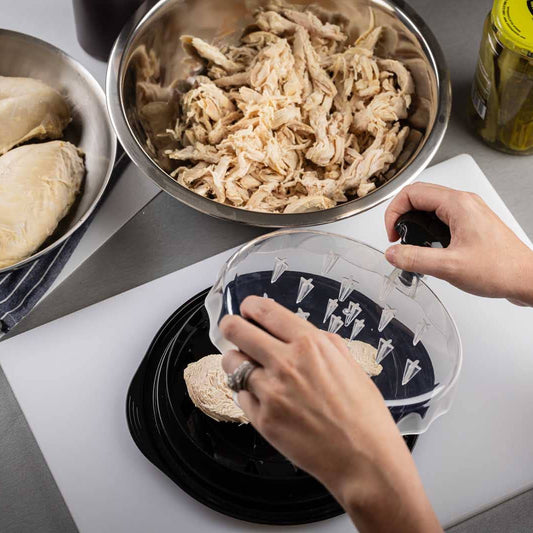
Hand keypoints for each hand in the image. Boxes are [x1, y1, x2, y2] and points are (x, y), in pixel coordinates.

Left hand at [220, 296, 440, 532]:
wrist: (364, 459)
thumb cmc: (364, 415)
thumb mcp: (350, 364)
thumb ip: (322, 343)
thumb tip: (299, 333)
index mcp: (310, 345)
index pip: (265, 311)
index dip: (251, 306)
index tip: (248, 308)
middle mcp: (286, 363)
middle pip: (237, 331)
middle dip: (232, 326)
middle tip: (233, 329)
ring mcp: (271, 392)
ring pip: (231, 363)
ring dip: (237, 362)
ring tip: (249, 368)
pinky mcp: (262, 419)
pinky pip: (241, 396)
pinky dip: (248, 394)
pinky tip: (265, 399)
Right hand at [384, 183, 532, 305]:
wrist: (526, 279)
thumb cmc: (499, 268)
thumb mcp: (449, 266)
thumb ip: (415, 258)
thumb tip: (392, 253)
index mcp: (457, 204)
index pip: (412, 193)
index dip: (394, 212)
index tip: (392, 233)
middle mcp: (464, 203)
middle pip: (419, 195)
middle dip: (401, 215)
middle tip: (396, 237)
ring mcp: (469, 212)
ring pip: (430, 206)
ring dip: (415, 221)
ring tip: (410, 243)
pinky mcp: (471, 224)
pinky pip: (442, 217)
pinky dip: (428, 228)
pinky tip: (429, 248)